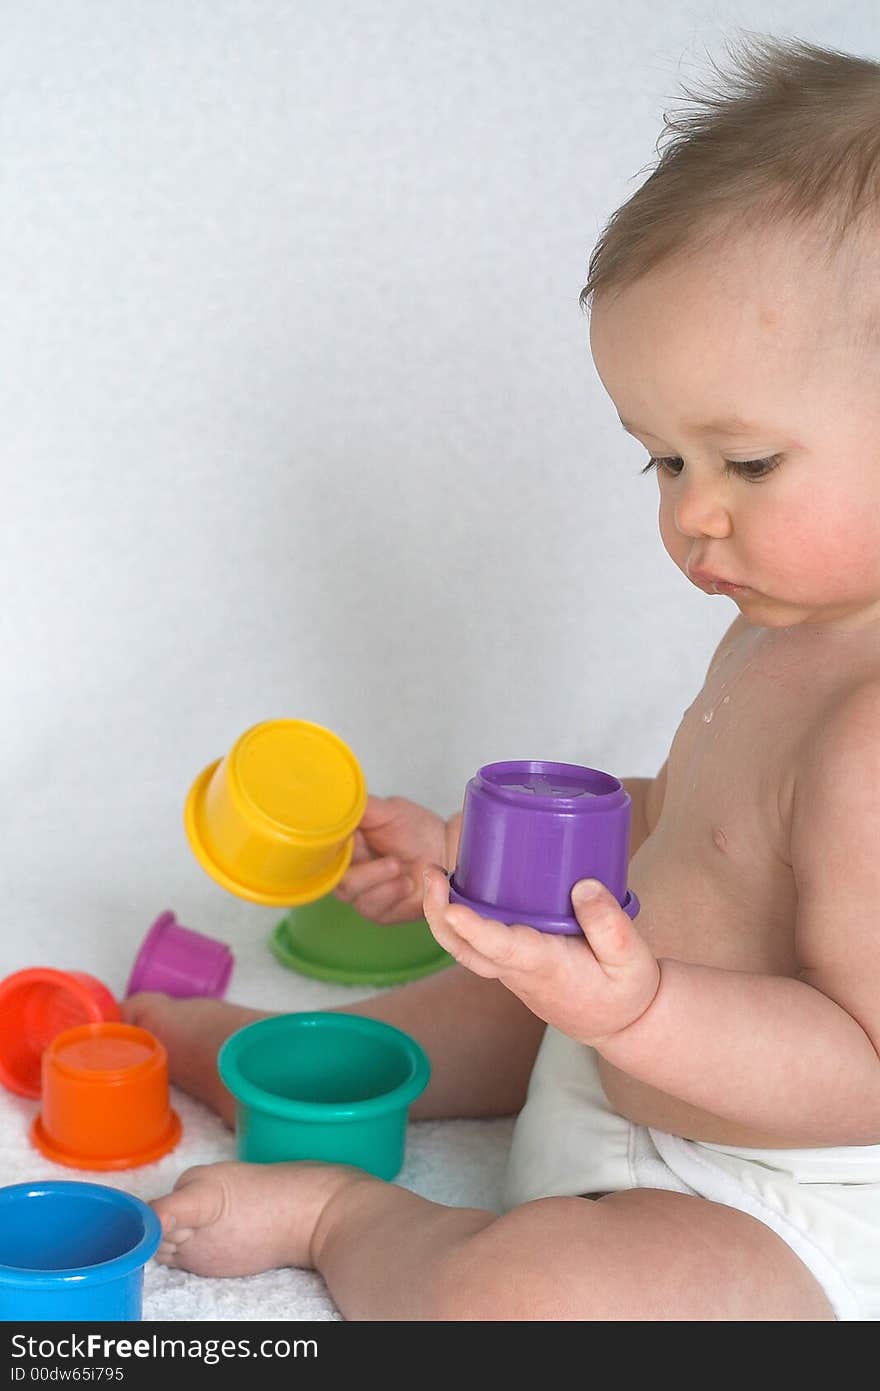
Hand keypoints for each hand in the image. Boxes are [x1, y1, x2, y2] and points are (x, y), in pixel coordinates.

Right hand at [333, 795, 448, 923]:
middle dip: (361, 870)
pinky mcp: (378, 912)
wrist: (447, 850)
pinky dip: (391, 894)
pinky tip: (408, 884)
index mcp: (343, 844)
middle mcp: (347, 869)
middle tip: (392, 861)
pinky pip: (373, 908)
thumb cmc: (417, 829)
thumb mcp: (387, 809)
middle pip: (333, 877)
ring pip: (351, 893)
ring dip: (379, 880)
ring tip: (401, 868)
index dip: (331, 849)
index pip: (320, 850)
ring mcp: (361, 892)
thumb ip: (358, 808)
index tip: (354, 842)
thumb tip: (331, 801)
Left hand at [422, 867, 659, 1046]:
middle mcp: (519, 970)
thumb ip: (610, 926)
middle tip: (430, 873)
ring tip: (435, 871)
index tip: (453, 910)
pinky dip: (460, 916)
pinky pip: (478, 941)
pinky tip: (461, 884)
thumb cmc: (625, 992)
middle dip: (439, 915)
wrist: (620, 1025)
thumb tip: (582, 887)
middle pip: (464, 951)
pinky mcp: (514, 960)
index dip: (474, 929)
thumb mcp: (632, 961)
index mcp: (545, 968)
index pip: (502, 950)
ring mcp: (512, 968)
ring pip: (464, 946)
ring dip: (442, 912)